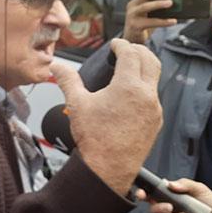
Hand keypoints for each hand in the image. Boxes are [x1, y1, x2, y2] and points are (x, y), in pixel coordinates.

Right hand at [51, 38, 162, 195]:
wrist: (108, 168)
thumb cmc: (94, 137)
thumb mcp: (77, 104)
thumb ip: (68, 80)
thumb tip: (55, 67)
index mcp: (128, 86)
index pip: (130, 54)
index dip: (122, 45)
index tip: (115, 44)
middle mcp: (146, 95)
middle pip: (151, 61)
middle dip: (139, 51)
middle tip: (126, 50)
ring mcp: (154, 109)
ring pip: (154, 80)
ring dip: (144, 70)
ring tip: (128, 70)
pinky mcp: (155, 121)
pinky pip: (154, 97)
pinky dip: (144, 88)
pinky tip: (130, 95)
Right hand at [123, 0, 178, 44]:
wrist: (132, 40)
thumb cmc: (143, 25)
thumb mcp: (150, 13)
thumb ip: (159, 7)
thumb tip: (178, 3)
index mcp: (137, 1)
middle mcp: (133, 6)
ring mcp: (132, 16)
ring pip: (145, 6)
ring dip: (158, 3)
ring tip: (170, 3)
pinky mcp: (135, 26)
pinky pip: (150, 22)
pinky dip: (162, 21)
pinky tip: (172, 21)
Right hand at [136, 178, 211, 212]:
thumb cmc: (210, 202)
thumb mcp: (199, 188)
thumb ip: (185, 184)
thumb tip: (170, 184)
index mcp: (171, 193)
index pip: (154, 190)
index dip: (144, 189)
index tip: (141, 188)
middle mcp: (168, 204)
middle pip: (150, 201)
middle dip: (145, 198)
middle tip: (145, 196)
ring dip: (159, 208)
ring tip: (171, 207)